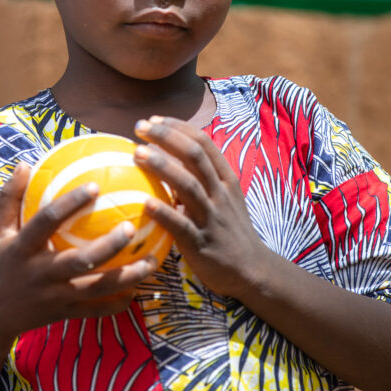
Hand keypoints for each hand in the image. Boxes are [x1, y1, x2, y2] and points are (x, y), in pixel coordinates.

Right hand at [0, 161, 160, 348]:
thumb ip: (10, 199)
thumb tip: (25, 163)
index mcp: (22, 249)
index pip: (46, 222)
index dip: (69, 204)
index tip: (94, 186)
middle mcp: (40, 274)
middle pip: (79, 260)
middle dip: (108, 246)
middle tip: (132, 227)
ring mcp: (54, 297)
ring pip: (96, 288)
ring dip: (126, 277)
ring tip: (152, 261)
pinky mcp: (63, 314)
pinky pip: (95, 311)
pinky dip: (117, 303)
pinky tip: (139, 291)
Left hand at [134, 116, 269, 299]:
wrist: (252, 270)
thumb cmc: (229, 231)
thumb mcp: (224, 199)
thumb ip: (201, 180)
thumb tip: (165, 160)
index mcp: (226, 180)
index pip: (203, 143)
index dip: (178, 127)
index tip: (153, 120)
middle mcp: (221, 194)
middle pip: (194, 156)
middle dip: (167, 137)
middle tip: (140, 128)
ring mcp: (213, 218)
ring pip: (188, 186)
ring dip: (163, 167)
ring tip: (138, 154)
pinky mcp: (203, 244)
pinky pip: (182, 226)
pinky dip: (164, 213)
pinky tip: (144, 203)